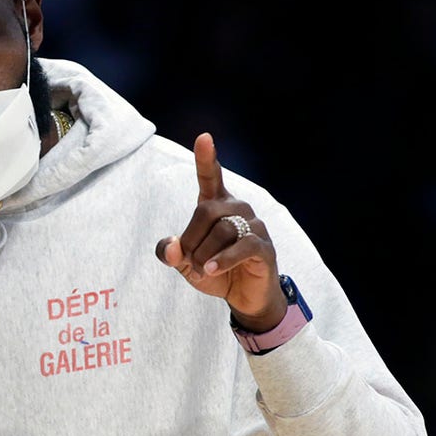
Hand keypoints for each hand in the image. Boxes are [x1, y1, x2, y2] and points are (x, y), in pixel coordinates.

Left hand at [155, 133, 287, 331]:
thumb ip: (171, 252)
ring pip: (223, 230)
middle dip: (191, 239)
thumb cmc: (214, 271)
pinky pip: (242, 246)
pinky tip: (211, 270)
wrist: (244, 298)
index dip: (206, 157)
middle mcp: (238, 208)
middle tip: (189, 262)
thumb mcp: (184, 263)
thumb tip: (171, 247)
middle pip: (206, 211)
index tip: (203, 137)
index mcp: (217, 205)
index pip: (211, 176)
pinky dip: (222, 259)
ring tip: (202, 270)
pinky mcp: (264, 247)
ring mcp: (255, 226)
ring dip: (204, 254)